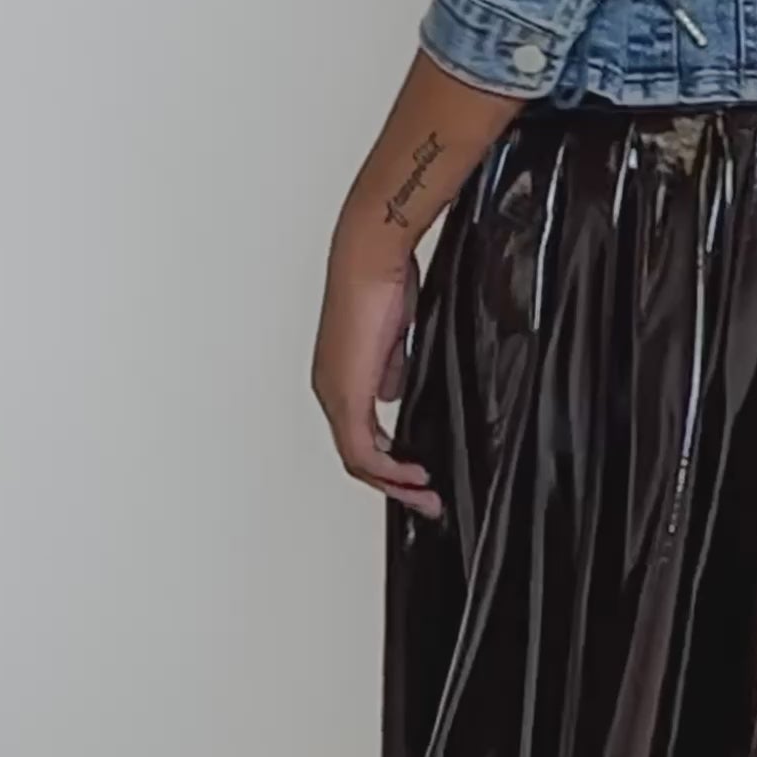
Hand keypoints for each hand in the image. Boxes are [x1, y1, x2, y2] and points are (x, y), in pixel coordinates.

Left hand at [311, 223, 445, 518]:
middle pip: (357, 457)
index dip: (390, 463)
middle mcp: (330, 389)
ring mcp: (334, 393)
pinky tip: (416, 474)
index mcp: (340, 377)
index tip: (420, 476)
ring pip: (358, 458)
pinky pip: (362, 449)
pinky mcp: (345, 392)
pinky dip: (390, 468)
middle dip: (395, 484)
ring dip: (394, 482)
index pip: (359, 436)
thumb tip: (394, 392)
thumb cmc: (383, 282)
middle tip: (427, 500)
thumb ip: (392, 369)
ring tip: (425, 494)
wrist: (371, 256)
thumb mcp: (394, 338)